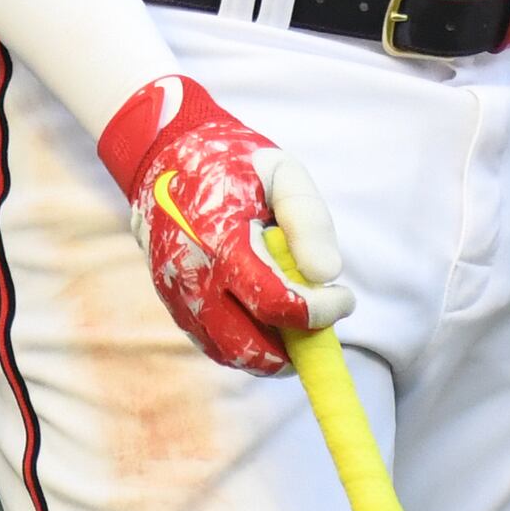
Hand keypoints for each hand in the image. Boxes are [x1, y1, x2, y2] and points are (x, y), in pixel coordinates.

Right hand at [95, 75, 350, 373]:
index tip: (345, 297)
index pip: (274, 301)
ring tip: (300, 321)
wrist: (164, 157)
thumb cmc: (233, 164)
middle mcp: (191, 276)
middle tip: (323, 319)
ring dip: (272, 353)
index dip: (318, 311)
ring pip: (230, 353)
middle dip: (297, 346)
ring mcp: (177, 296)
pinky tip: (271, 320)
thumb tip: (328, 274)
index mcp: (218, 238)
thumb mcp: (280, 172)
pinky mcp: (172, 305)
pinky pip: (212, 344)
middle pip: (249, 346)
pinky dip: (247, 346)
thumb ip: (307, 219)